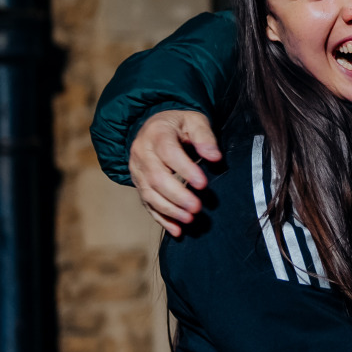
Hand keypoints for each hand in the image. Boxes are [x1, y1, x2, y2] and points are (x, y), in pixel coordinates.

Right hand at [130, 110, 222, 236]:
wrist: (154, 127)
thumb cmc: (179, 125)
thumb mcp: (194, 121)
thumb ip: (204, 137)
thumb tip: (215, 157)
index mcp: (156, 133)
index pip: (168, 152)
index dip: (184, 169)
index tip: (203, 184)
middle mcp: (142, 153)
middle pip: (156, 177)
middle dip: (177, 195)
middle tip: (197, 207)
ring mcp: (137, 171)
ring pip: (149, 194)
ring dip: (169, 210)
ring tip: (189, 219)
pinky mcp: (139, 185)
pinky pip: (147, 204)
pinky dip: (161, 219)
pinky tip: (177, 230)